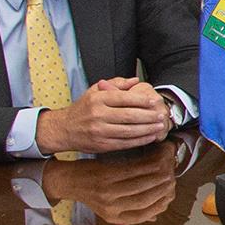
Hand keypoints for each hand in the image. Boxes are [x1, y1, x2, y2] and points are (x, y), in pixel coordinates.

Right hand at [36, 78, 170, 155]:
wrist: (64, 129)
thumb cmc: (83, 108)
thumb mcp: (94, 91)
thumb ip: (115, 84)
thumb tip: (135, 80)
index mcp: (98, 99)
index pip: (124, 98)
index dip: (142, 100)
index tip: (155, 101)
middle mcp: (98, 114)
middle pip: (129, 115)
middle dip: (148, 116)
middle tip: (161, 115)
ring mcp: (100, 131)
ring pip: (129, 131)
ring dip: (147, 129)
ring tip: (159, 126)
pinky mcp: (102, 144)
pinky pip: (125, 143)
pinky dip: (139, 140)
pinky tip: (149, 137)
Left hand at [39, 149, 175, 224]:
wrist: (66, 180)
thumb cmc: (90, 194)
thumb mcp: (108, 210)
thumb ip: (130, 214)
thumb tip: (154, 219)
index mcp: (114, 217)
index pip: (144, 215)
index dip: (161, 204)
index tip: (170, 194)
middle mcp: (111, 207)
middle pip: (147, 199)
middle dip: (164, 187)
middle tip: (173, 177)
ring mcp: (108, 191)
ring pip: (143, 183)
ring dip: (159, 174)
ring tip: (168, 167)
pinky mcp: (106, 175)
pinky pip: (133, 169)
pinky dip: (148, 163)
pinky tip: (156, 158)